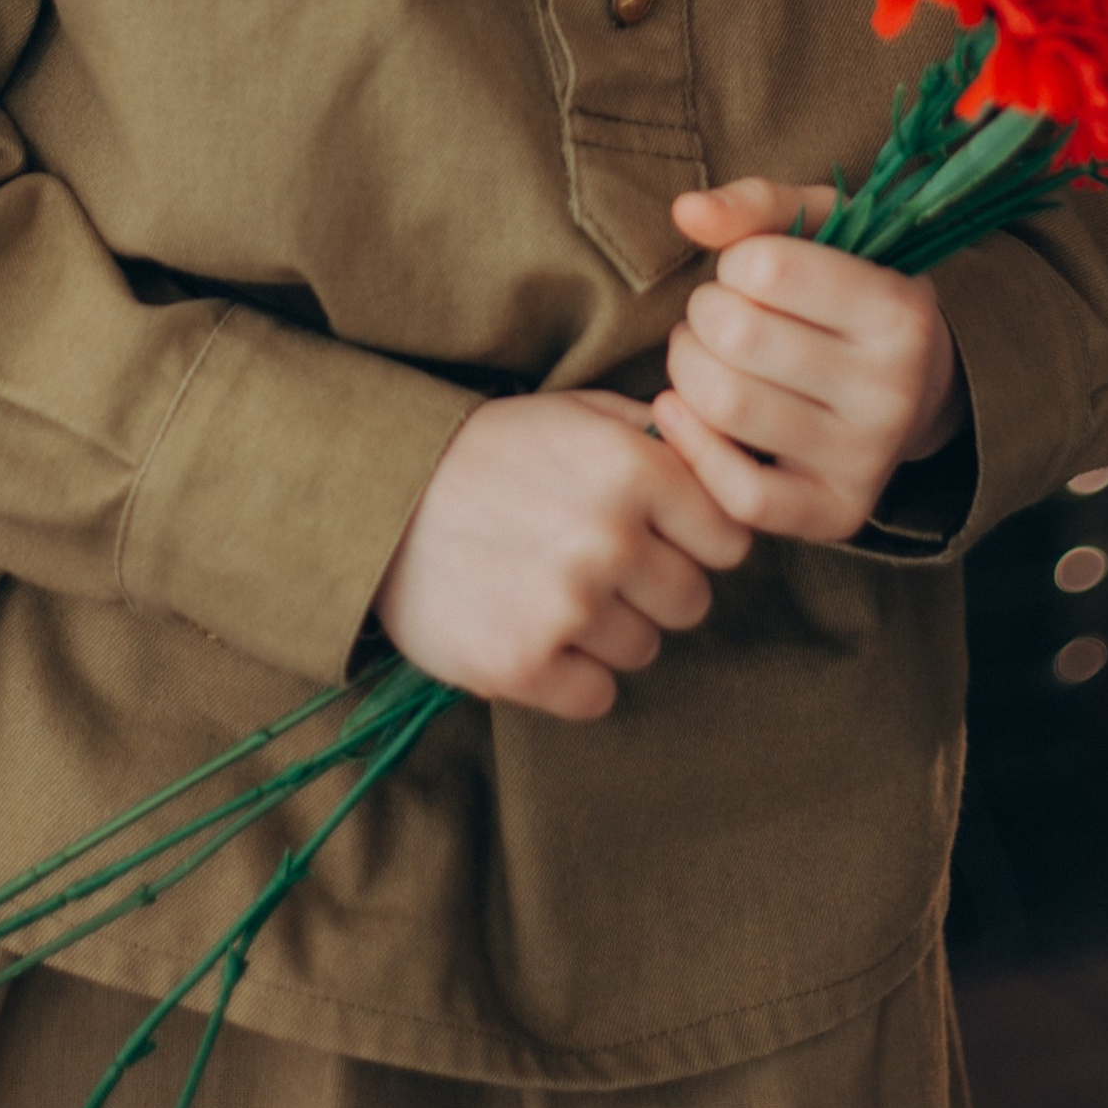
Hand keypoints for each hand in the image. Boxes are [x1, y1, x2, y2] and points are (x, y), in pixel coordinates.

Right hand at [373, 389, 756, 720]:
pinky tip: (535, 633)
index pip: (729, 539)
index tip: (656, 535)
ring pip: (644, 649)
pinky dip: (572, 677)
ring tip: (552, 591)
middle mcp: (611, 537)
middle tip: (594, 565)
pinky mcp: (523, 664)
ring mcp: (568, 606)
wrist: (378, 496)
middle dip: (652, 589)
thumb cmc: (490, 450)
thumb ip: (658, 434)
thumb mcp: (575, 411)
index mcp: (634, 468)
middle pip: (692, 601)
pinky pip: (597, 696)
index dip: (694, 540)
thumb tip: (728, 459)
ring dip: (608, 631)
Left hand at [650, 180, 963, 545]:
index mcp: (900, 310)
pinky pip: (739, 495)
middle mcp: (894, 390)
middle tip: (716, 318)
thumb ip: (756, 206)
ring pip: (725, 408)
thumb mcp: (825, 229)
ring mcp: (867, 459)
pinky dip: (692, 448)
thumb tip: (686, 212)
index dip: (733, 262)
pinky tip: (686, 412)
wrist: (915, 387)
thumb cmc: (850, 295)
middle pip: (736, 338)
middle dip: (701, 316)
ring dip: (686, 372)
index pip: (766, 267)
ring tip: (705, 359)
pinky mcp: (837, 513)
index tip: (749, 274)